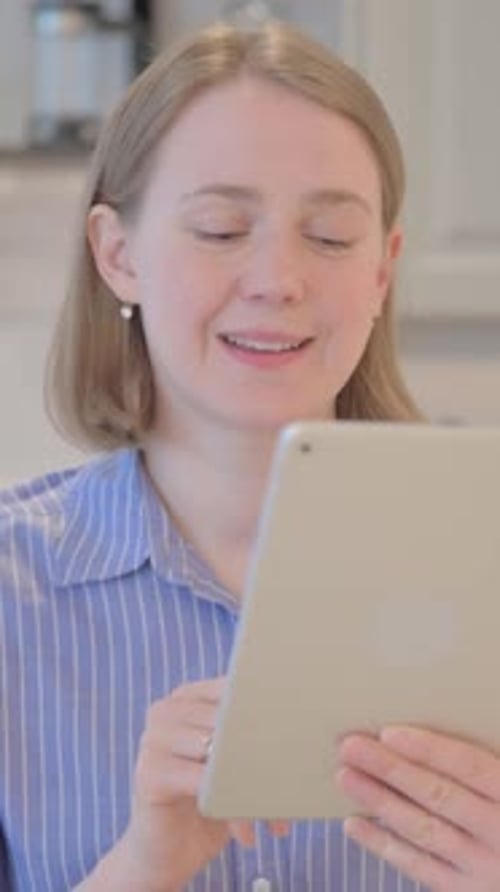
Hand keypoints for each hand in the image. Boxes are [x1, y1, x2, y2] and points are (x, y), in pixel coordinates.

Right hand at [119, 676, 288, 891]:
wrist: (165, 852)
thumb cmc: (208, 801)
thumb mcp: (232, 764)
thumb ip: (252, 738)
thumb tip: (310, 732)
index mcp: (188, 696)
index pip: (234, 689)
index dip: (269, 711)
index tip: (299, 735)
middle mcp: (167, 709)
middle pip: (230, 722)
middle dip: (265, 757)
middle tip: (293, 787)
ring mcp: (154, 738)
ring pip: (221, 753)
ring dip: (252, 788)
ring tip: (272, 819)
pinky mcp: (149, 773)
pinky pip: (203, 782)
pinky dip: (232, 809)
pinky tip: (245, 832)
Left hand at [336, 726, 499, 891]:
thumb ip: (490, 766)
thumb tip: (457, 733)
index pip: (471, 767)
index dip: (430, 750)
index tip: (389, 733)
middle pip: (438, 795)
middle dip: (391, 769)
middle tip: (351, 747)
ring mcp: (484, 870)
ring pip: (423, 831)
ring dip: (380, 802)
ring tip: (346, 776)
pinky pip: (420, 869)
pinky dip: (385, 847)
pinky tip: (355, 824)